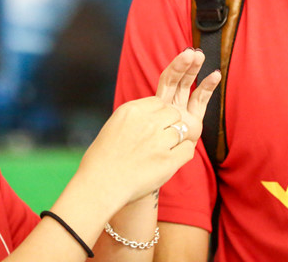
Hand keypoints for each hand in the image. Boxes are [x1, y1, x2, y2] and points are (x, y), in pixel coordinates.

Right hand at [77, 50, 220, 209]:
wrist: (100, 186)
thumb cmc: (105, 156)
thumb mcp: (117, 124)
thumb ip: (140, 113)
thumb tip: (159, 106)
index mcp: (133, 110)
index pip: (161, 100)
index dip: (162, 111)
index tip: (158, 120)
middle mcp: (147, 122)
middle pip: (175, 111)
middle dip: (175, 115)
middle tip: (171, 114)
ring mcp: (159, 142)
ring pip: (183, 130)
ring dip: (176, 139)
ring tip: (156, 153)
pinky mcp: (168, 162)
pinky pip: (188, 150)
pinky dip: (182, 154)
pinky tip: (169, 161)